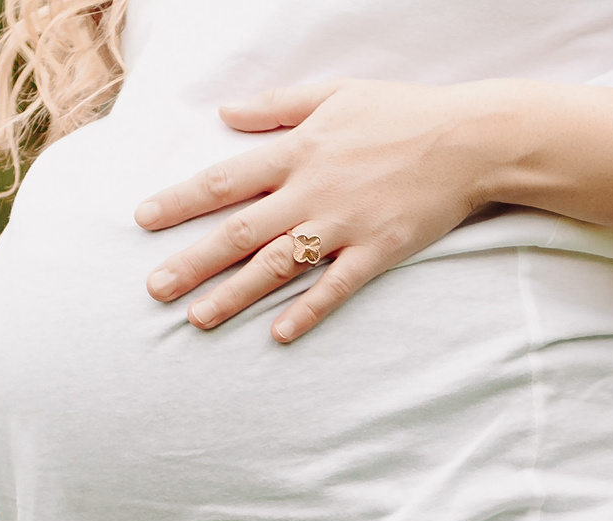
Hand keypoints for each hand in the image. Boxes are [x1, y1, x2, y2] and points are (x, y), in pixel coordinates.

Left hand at [135, 80, 505, 342]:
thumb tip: (225, 113)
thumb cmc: (400, 112)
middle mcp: (312, 191)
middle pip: (239, 232)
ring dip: (234, 295)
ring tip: (197, 319)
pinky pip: (336, 288)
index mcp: (297, 151)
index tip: (144, 219)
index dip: (181, 200)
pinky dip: (308, 311)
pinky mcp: (377, 252)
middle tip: (154, 289)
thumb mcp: (333, 93)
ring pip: (277, 266)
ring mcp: (344, 225)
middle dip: (192, 261)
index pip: (225, 180)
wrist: (468, 140)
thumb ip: (276, 106)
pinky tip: (279, 335)